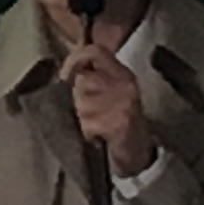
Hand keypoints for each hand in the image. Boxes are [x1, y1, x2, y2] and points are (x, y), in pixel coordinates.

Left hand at [63, 37, 152, 173]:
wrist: (137, 154)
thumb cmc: (120, 121)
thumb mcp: (113, 91)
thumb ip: (94, 75)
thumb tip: (68, 67)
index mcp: (123, 74)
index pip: (95, 51)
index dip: (75, 58)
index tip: (65, 73)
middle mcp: (124, 85)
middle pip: (82, 81)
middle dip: (78, 97)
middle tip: (90, 110)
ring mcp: (121, 104)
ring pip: (81, 102)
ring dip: (82, 115)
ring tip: (96, 123)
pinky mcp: (117, 124)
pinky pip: (85, 123)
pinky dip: (86, 131)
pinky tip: (97, 135)